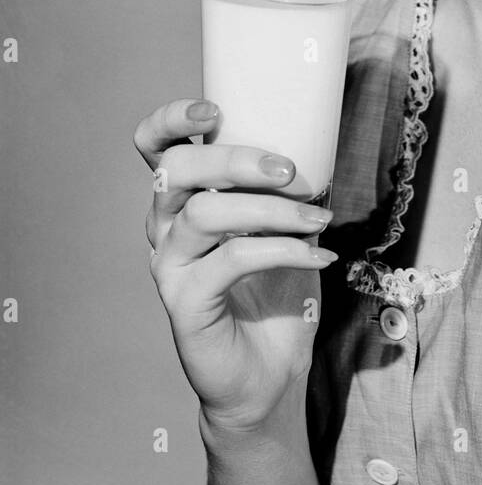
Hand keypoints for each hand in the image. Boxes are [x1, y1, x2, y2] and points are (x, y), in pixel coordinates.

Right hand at [135, 98, 336, 433]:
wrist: (270, 375)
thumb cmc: (275, 296)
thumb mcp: (290, 229)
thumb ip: (291, 190)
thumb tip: (323, 146)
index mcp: (183, 200)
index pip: (155, 148)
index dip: (171, 120)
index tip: (213, 110)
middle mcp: (165, 228)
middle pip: (177, 170)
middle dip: (236, 159)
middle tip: (291, 171)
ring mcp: (171, 266)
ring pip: (205, 213)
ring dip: (271, 210)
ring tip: (320, 220)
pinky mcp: (184, 303)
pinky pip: (230, 261)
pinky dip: (281, 251)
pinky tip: (319, 257)